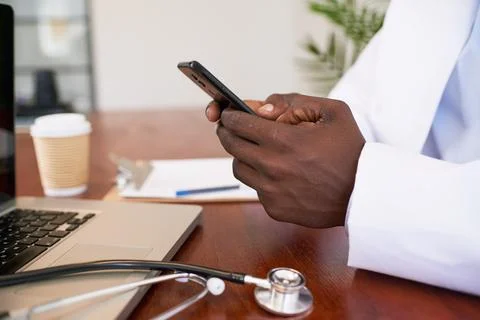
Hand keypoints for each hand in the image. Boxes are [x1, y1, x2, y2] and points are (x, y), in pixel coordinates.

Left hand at [216, 93, 364, 227]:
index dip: (229, 115)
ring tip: (256, 150)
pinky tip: (277, 173)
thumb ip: (293, 102)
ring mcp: (271, 191)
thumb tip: (260, 108)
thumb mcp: (332, 112)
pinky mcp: (274, 209)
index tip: (227, 112)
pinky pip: (255, 189)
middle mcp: (272, 166)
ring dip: (242, 156)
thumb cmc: (349, 150)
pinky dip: (259, 178)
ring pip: (238, 168)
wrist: (363, 193)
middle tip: (231, 127)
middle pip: (231, 145)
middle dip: (227, 132)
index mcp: (284, 140)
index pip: (239, 123)